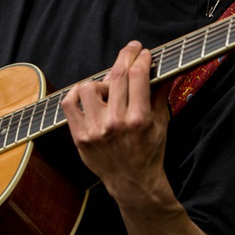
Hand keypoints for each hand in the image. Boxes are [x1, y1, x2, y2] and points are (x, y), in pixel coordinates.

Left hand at [61, 41, 170, 205]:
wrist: (132, 183)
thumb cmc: (149, 153)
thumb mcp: (162, 124)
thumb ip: (161, 95)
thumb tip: (165, 70)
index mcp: (139, 120)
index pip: (137, 76)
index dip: (141, 58)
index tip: (143, 52)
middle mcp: (115, 123)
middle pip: (117, 75)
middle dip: (126, 56)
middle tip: (132, 50)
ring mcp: (95, 130)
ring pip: (89, 86)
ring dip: (101, 81)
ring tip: (110, 88)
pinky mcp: (80, 137)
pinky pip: (69, 104)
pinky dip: (76, 94)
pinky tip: (89, 94)